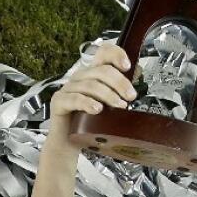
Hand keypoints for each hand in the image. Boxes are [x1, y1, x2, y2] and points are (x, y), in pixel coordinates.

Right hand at [44, 43, 136, 159]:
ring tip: (120, 106)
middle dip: (120, 82)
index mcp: (92, 74)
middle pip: (101, 70)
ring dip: (108, 95)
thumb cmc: (89, 124)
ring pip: (91, 85)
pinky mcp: (59, 102)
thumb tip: (138, 72)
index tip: (127, 67)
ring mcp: (67, 89)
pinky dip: (88, 103)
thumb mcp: (109, 105)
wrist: (69, 144)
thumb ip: (120, 88)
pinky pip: (74, 99)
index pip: (103, 53)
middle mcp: (80, 78)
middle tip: (130, 96)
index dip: (116, 54)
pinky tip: (97, 110)